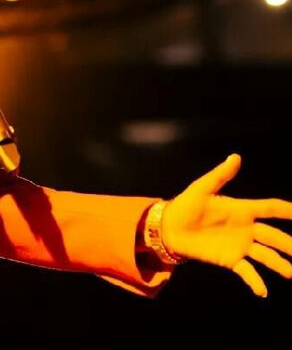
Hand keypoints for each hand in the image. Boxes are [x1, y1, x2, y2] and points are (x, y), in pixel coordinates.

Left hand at [160, 154, 291, 296]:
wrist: (169, 227)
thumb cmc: (185, 204)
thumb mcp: (202, 188)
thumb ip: (220, 175)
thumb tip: (236, 156)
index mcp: (241, 209)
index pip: (270, 208)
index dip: (287, 210)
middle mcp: (246, 228)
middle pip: (274, 236)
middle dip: (290, 244)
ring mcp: (240, 245)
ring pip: (266, 255)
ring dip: (280, 264)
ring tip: (290, 272)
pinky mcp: (230, 259)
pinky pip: (247, 271)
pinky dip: (256, 282)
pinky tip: (263, 291)